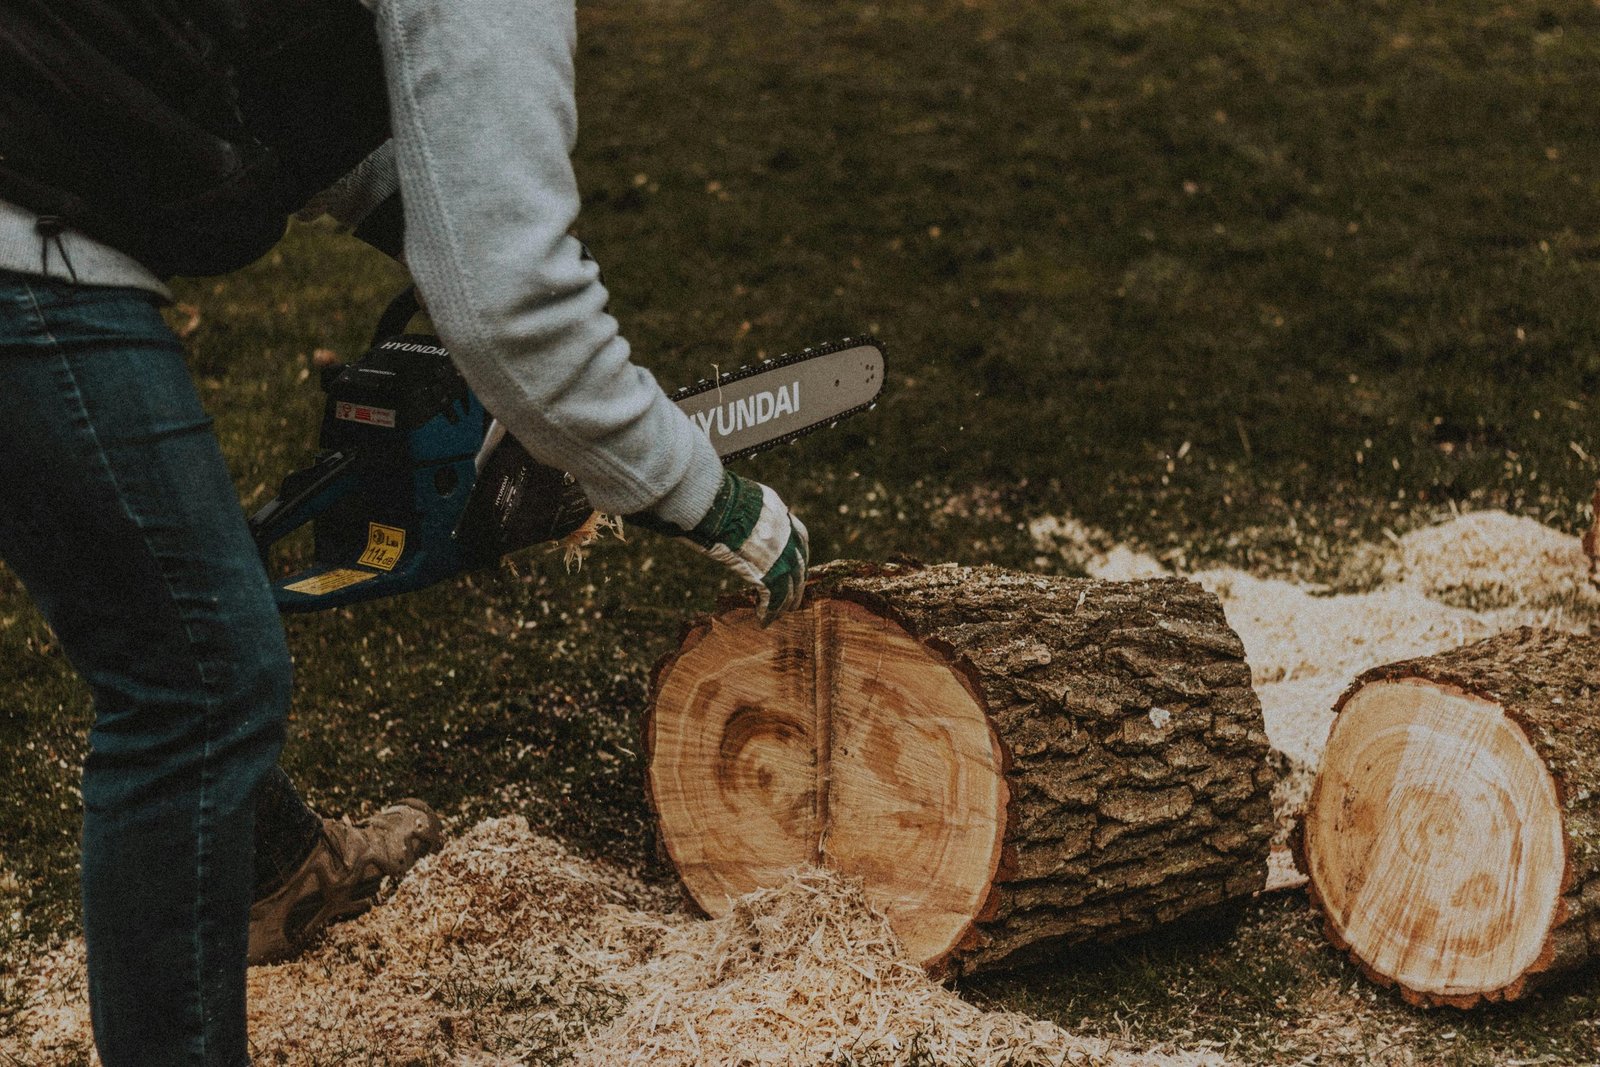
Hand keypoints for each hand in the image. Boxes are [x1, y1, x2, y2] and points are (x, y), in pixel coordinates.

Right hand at [637, 470, 808, 624]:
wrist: (713, 504)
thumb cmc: (712, 498)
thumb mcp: (738, 497)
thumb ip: (745, 512)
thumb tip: (732, 516)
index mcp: (778, 512)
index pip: (799, 538)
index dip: (798, 556)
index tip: (796, 567)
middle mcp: (784, 533)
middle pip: (799, 564)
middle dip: (797, 583)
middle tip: (793, 599)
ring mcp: (779, 553)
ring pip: (790, 584)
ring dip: (786, 602)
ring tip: (781, 614)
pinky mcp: (767, 571)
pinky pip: (774, 597)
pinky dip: (770, 610)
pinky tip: (764, 620)